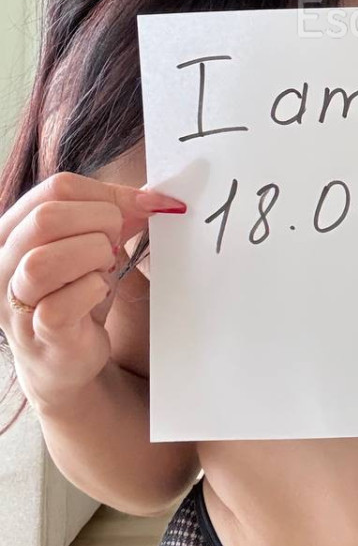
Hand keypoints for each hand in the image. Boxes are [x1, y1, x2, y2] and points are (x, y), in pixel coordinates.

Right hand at [0, 172, 184, 414]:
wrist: (64, 357)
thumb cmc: (75, 292)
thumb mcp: (92, 241)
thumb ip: (115, 213)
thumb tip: (154, 200)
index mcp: (15, 228)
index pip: (58, 188)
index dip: (108, 194)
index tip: (144, 207)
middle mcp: (3, 262)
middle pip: (47, 217)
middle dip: (100, 223)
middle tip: (115, 244)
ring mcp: (14, 301)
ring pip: (43, 262)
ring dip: (92, 257)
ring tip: (103, 267)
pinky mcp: (37, 335)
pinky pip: (60, 306)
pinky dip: (92, 292)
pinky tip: (98, 292)